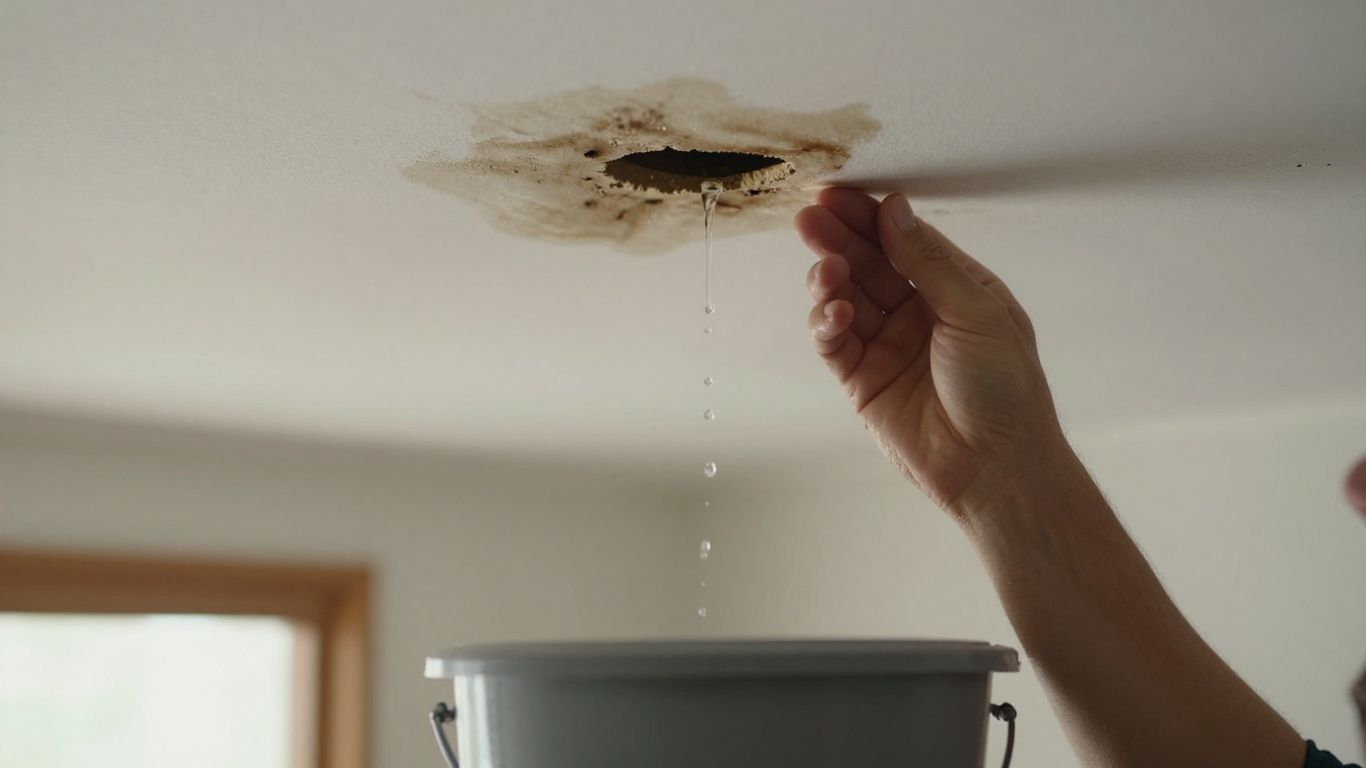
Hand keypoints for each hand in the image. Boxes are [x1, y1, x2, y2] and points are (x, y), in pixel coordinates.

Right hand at [796, 189, 1067, 520]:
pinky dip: (826, 323)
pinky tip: (834, 314)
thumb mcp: (974, 311)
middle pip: (868, 262)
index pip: (904, 239)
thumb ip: (927, 260)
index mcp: (955, 287)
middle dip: (838, 239)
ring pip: (845, 298)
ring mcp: (888, 345)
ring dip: (830, 280)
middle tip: (810, 218)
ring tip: (826, 272)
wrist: (997, 468)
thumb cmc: (1005, 390)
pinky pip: (834, 342)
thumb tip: (894, 209)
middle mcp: (918, 311)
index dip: (870, 216)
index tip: (839, 195)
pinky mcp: (862, 380)